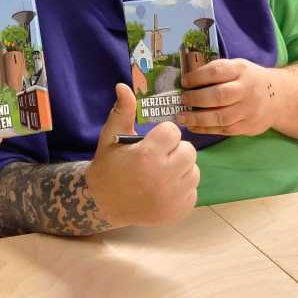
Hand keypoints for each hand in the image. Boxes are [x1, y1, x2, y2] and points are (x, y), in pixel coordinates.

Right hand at [86, 83, 198, 228]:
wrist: (104, 204)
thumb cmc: (109, 165)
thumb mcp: (111, 136)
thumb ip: (122, 111)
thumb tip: (123, 86)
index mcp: (148, 154)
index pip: (173, 132)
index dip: (163, 134)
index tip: (152, 141)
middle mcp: (164, 176)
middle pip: (189, 150)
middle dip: (176, 150)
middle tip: (159, 156)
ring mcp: (173, 197)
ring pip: (194, 171)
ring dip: (181, 168)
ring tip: (163, 172)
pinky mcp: (179, 211)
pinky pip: (193, 191)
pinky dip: (182, 188)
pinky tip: (165, 188)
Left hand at [178, 58, 279, 135]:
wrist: (278, 97)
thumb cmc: (248, 79)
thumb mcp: (236, 67)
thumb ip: (216, 71)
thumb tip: (187, 79)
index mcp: (241, 70)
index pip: (217, 72)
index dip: (198, 77)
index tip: (184, 82)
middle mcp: (246, 90)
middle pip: (219, 96)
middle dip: (197, 99)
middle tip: (182, 100)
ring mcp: (248, 110)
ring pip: (221, 117)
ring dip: (198, 118)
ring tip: (182, 117)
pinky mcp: (248, 127)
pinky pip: (224, 130)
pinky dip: (206, 129)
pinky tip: (193, 126)